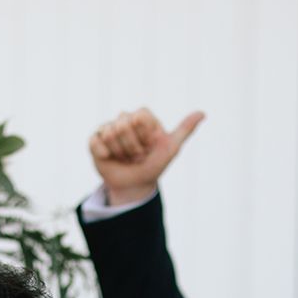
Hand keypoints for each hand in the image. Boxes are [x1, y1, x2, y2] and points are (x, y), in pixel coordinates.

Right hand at [88, 108, 204, 206]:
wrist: (136, 185)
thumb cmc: (154, 165)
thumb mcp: (171, 148)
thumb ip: (185, 129)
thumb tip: (203, 112)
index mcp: (142, 117)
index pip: (139, 117)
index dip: (144, 135)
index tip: (149, 145)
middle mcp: (124, 119)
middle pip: (123, 124)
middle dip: (132, 146)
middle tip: (137, 155)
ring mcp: (108, 128)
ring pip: (110, 133)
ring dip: (120, 152)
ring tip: (125, 157)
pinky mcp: (95, 140)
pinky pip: (96, 142)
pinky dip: (105, 154)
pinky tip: (111, 158)